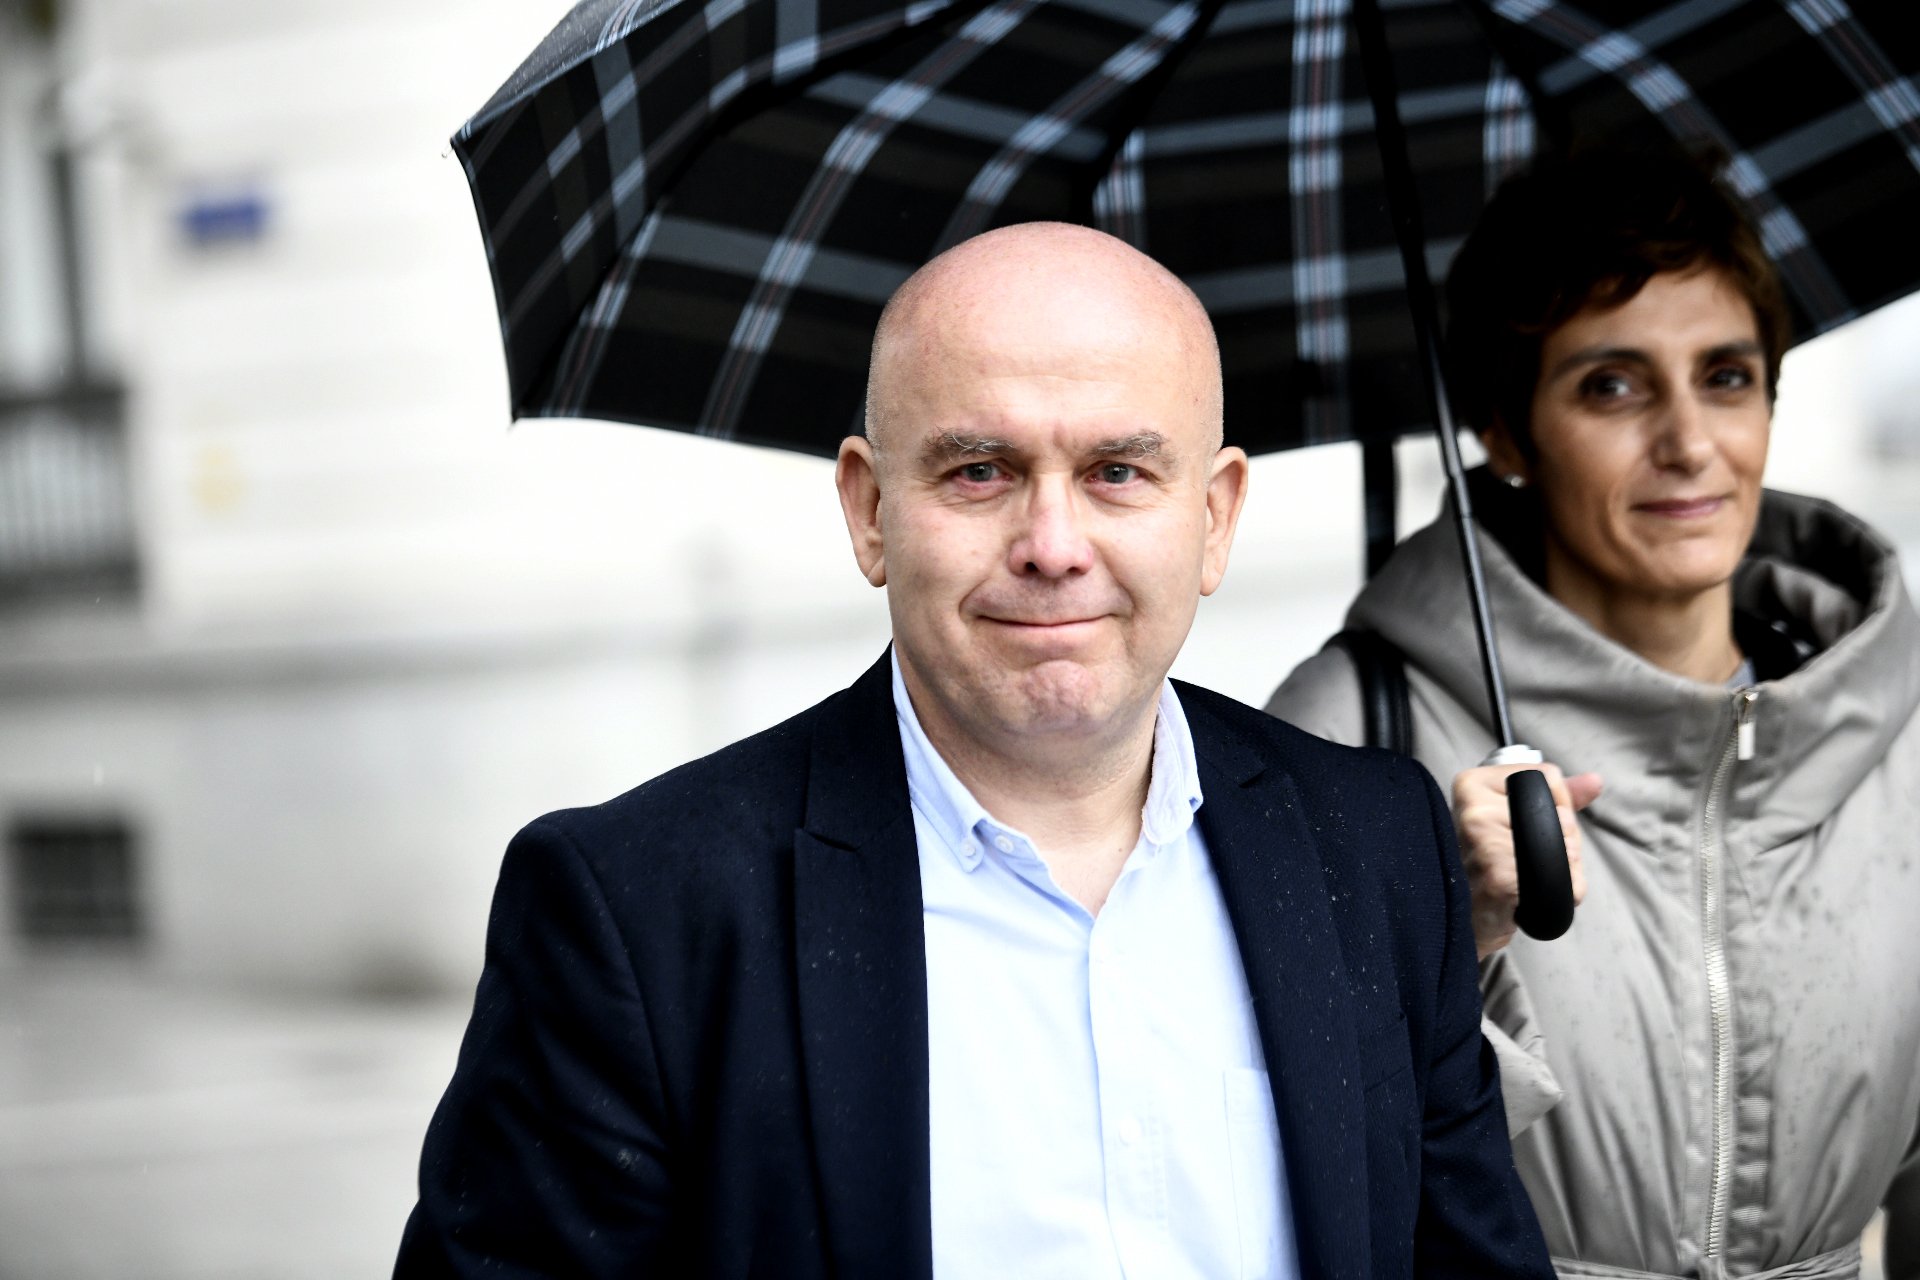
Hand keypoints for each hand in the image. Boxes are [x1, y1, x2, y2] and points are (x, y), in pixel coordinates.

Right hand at [1451, 763, 1601, 959]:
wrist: (1462, 920)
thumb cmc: (1483, 869)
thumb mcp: (1510, 818)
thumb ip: (1554, 796)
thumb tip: (1594, 781)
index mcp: (1472, 785)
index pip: (1548, 777)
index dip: (1556, 804)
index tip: (1529, 825)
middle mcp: (1474, 810)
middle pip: (1562, 814)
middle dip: (1562, 841)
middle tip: (1524, 858)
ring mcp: (1485, 842)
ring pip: (1566, 846)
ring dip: (1563, 869)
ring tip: (1528, 877)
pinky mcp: (1500, 877)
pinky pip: (1566, 881)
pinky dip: (1563, 893)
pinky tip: (1533, 896)